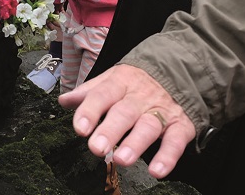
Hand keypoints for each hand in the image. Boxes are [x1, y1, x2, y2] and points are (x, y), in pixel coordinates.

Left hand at [59, 64, 196, 178]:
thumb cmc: (135, 84)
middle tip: (97, 148)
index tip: (80, 129)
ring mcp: (162, 111)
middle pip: (124, 112)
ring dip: (135, 144)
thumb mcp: (112, 81)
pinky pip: (176, 141)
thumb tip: (63, 101)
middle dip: (110, 130)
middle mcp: (140, 96)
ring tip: (121, 160)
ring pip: (148, 126)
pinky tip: (157, 171)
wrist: (178, 74)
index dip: (90, 111)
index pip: (102, 95)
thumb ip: (89, 93)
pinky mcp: (181, 125)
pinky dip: (168, 156)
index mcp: (120, 82)